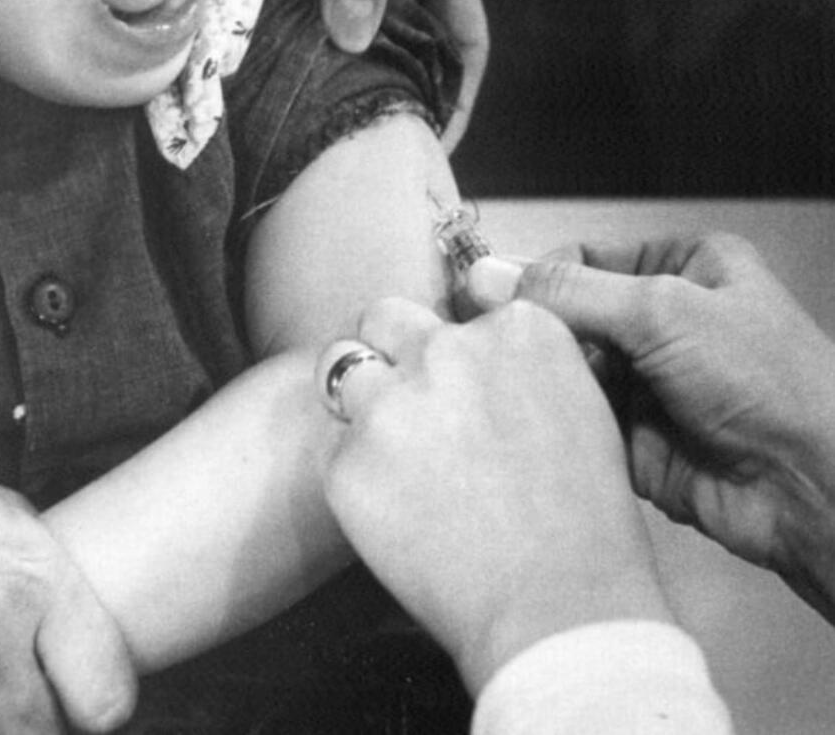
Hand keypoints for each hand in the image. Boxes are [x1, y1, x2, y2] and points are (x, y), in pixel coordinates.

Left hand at [269, 0, 487, 147]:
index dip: (459, 92)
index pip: (465, 24)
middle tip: (362, 151)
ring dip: (355, 63)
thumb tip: (357, 34)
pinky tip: (274, 57)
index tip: (429, 152)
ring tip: (317, 120)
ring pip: (371, 10)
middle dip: (405, 88)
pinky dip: (312, 28)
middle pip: (421, 27)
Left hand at [320, 297, 671, 693]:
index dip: (459, 354)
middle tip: (413, 405)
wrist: (558, 609)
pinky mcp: (346, 460)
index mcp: (517, 329)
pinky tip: (393, 507)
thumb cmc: (586, 527)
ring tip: (390, 447)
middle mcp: (447, 349)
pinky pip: (334, 446)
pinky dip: (354, 470)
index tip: (468, 388)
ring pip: (341, 365)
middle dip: (395, 351)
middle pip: (387, 317)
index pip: (461, 312)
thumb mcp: (582, 412)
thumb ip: (522, 367)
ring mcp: (390, 402)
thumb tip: (482, 361)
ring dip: (360, 397)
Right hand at [504, 234, 834, 622]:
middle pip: (570, 316)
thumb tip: (483, 275)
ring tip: (500, 388)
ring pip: (569, 371)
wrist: (816, 490)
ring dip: (542, 381)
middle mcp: (666, 321)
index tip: (491, 302)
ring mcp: (652, 383)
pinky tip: (524, 425)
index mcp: (685, 268)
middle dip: (535, 334)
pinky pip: (579, 422)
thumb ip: (571, 292)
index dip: (538, 279)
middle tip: (487, 349)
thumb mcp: (664, 311)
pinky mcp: (639, 441)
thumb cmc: (763, 381)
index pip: (584, 260)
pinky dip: (554, 424)